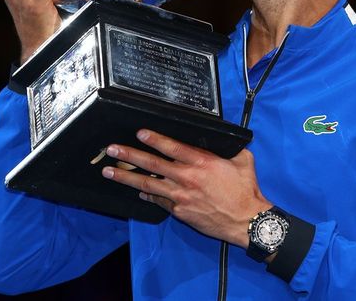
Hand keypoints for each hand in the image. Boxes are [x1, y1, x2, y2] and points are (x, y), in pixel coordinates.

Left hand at [101, 130, 271, 247]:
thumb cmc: (246, 190)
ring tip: (109, 172)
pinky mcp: (180, 211)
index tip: (139, 133)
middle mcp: (187, 178)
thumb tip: (224, 139)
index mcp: (201, 162)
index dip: (154, 139)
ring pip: (148, 184)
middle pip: (152, 164)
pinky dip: (147, 195)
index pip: (172, 147)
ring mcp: (180, 196)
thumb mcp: (243, 160)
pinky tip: (137, 192)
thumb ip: (229, 148)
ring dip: (127, 177)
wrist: (246, 221)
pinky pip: (159, 201)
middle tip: (112, 150)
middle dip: (129, 156)